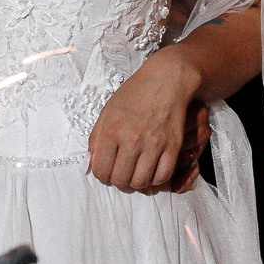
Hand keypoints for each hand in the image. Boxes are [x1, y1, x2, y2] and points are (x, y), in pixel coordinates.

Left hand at [87, 49, 207, 193]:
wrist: (166, 80)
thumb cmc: (135, 94)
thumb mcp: (108, 111)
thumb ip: (96, 138)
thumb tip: (90, 163)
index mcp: (110, 130)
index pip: (100, 170)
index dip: (102, 175)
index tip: (108, 171)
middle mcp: (131, 139)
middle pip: (120, 180)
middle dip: (119, 181)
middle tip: (123, 173)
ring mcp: (153, 144)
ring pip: (140, 182)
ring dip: (137, 182)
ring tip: (137, 173)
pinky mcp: (172, 146)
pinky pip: (162, 176)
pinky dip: (156, 179)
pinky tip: (152, 170)